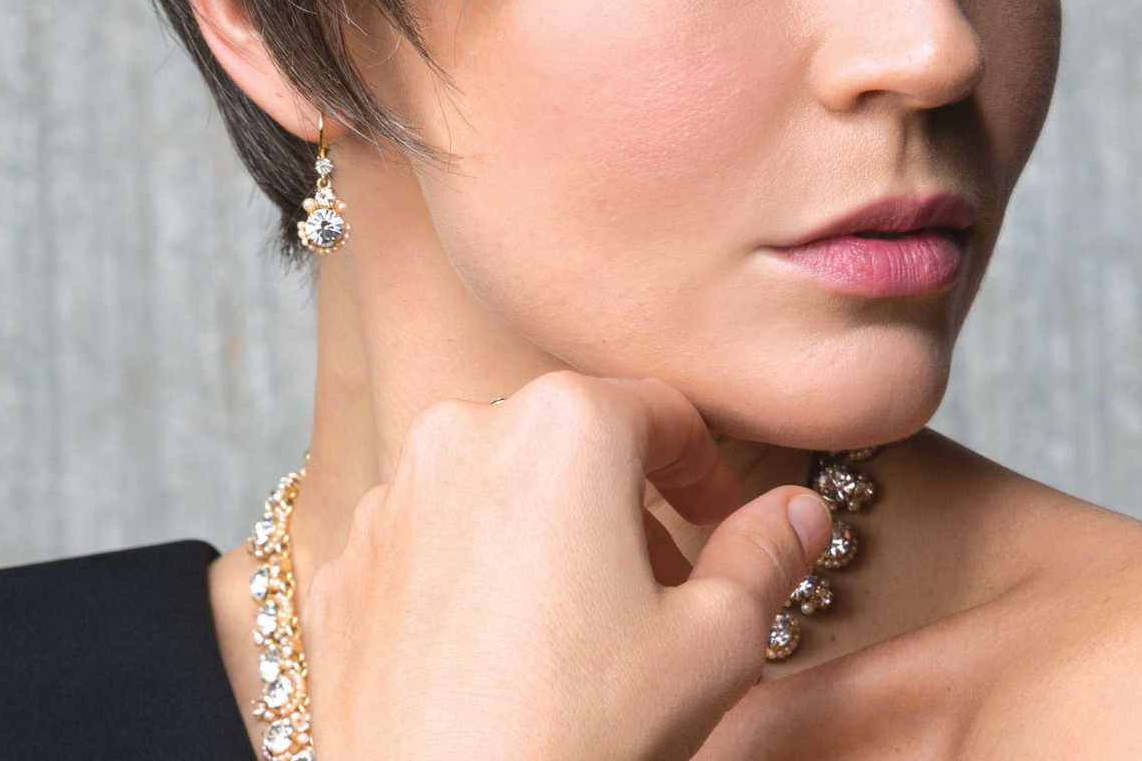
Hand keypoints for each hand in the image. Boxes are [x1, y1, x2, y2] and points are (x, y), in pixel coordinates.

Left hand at [299, 371, 834, 760]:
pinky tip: (496, 654)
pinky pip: (426, 539)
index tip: (721, 521)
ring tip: (574, 630)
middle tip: (657, 591)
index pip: (663, 413)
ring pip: (494, 484)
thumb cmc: (583, 740)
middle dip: (623, 503)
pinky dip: (467, 572)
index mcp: (566, 424)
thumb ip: (766, 554)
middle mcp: (467, 430)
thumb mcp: (716, 645)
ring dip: (541, 531)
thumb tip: (800, 508)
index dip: (706, 469)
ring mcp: (392, 496)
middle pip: (572, 442)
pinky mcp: (342, 564)